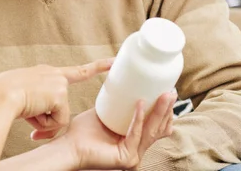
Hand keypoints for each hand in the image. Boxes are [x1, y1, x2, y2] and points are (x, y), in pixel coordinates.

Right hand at [0, 58, 113, 139]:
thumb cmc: (4, 99)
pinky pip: (59, 121)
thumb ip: (41, 106)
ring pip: (59, 116)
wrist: (0, 95)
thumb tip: (50, 123)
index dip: (96, 67)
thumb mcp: (24, 99)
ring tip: (27, 110)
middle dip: (53, 115)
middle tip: (48, 105)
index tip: (114, 61)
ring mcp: (58, 84)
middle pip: (64, 103)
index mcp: (45, 74)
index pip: (75, 71)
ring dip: (44, 121)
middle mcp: (54, 74)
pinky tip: (32, 113)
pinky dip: (45, 124)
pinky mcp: (59, 95)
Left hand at [57, 92, 176, 170]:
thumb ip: (120, 104)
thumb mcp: (108, 113)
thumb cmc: (84, 130)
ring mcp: (133, 155)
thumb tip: (128, 83)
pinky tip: (140, 103)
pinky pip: (135, 133)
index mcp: (135, 140)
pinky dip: (138, 117)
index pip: (157, 127)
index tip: (168, 92)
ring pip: (150, 130)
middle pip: (158, 128)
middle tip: (171, 92)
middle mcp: (137, 149)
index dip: (165, 111)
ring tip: (164, 95)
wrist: (69, 143)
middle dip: (166, 109)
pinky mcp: (126, 157)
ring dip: (158, 111)